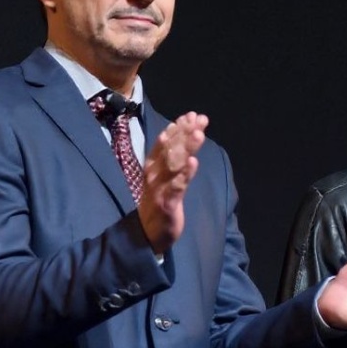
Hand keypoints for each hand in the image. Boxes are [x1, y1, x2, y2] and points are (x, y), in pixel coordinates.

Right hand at [138, 112, 207, 253]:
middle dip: (185, 133)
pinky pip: (176, 187)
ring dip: (186, 148)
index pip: (165, 142)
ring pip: (174, 164)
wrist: (147, 232)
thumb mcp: (163, 176)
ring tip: (198, 134)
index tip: (191, 115)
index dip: (178, 128)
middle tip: (199, 119)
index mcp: (153, 165)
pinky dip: (184, 175)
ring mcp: (160, 187)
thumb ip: (171, 155)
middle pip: (171, 149)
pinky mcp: (167, 203)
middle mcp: (155, 173)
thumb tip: (178, 130)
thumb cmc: (158, 200)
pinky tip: (193, 163)